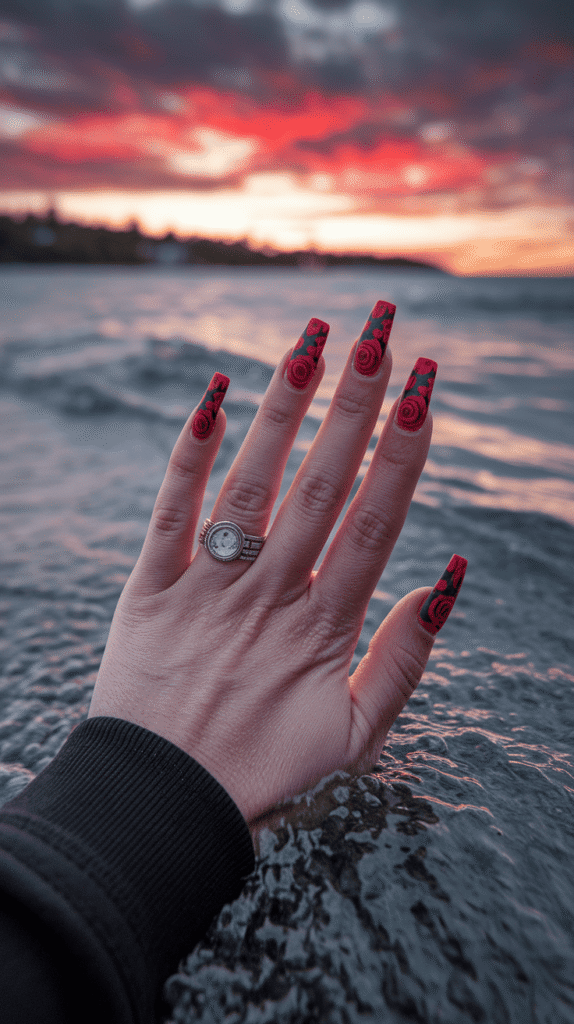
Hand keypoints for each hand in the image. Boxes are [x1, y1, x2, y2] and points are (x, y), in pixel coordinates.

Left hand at [88, 306, 465, 825]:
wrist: (162, 804)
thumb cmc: (265, 771)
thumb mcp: (355, 737)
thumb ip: (405, 661)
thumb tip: (444, 580)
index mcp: (324, 627)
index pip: (374, 522)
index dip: (401, 454)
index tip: (425, 392)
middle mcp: (268, 595)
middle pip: (321, 486)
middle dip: (353, 405)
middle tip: (379, 332)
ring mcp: (207, 589)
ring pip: (252, 485)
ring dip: (284, 410)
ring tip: (312, 341)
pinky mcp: (149, 590)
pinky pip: (169, 514)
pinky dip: (189, 456)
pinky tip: (211, 398)